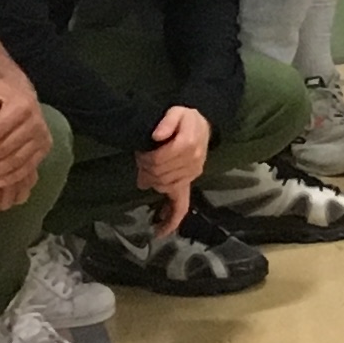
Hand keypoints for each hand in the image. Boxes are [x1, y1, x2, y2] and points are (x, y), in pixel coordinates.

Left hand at [136, 104, 209, 229]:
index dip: (145, 159)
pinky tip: (160, 231)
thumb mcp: (177, 111)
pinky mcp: (190, 182)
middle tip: (141, 161)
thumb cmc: (187, 118)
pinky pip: (182, 205)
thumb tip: (156, 137)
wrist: (203, 124)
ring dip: (152, 182)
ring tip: (146, 173)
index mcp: (188, 145)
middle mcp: (193, 163)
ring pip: (165, 187)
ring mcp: (192, 174)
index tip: (140, 154)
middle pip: (160, 175)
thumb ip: (167, 121)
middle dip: (146, 170)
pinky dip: (171, 220)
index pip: (158, 161)